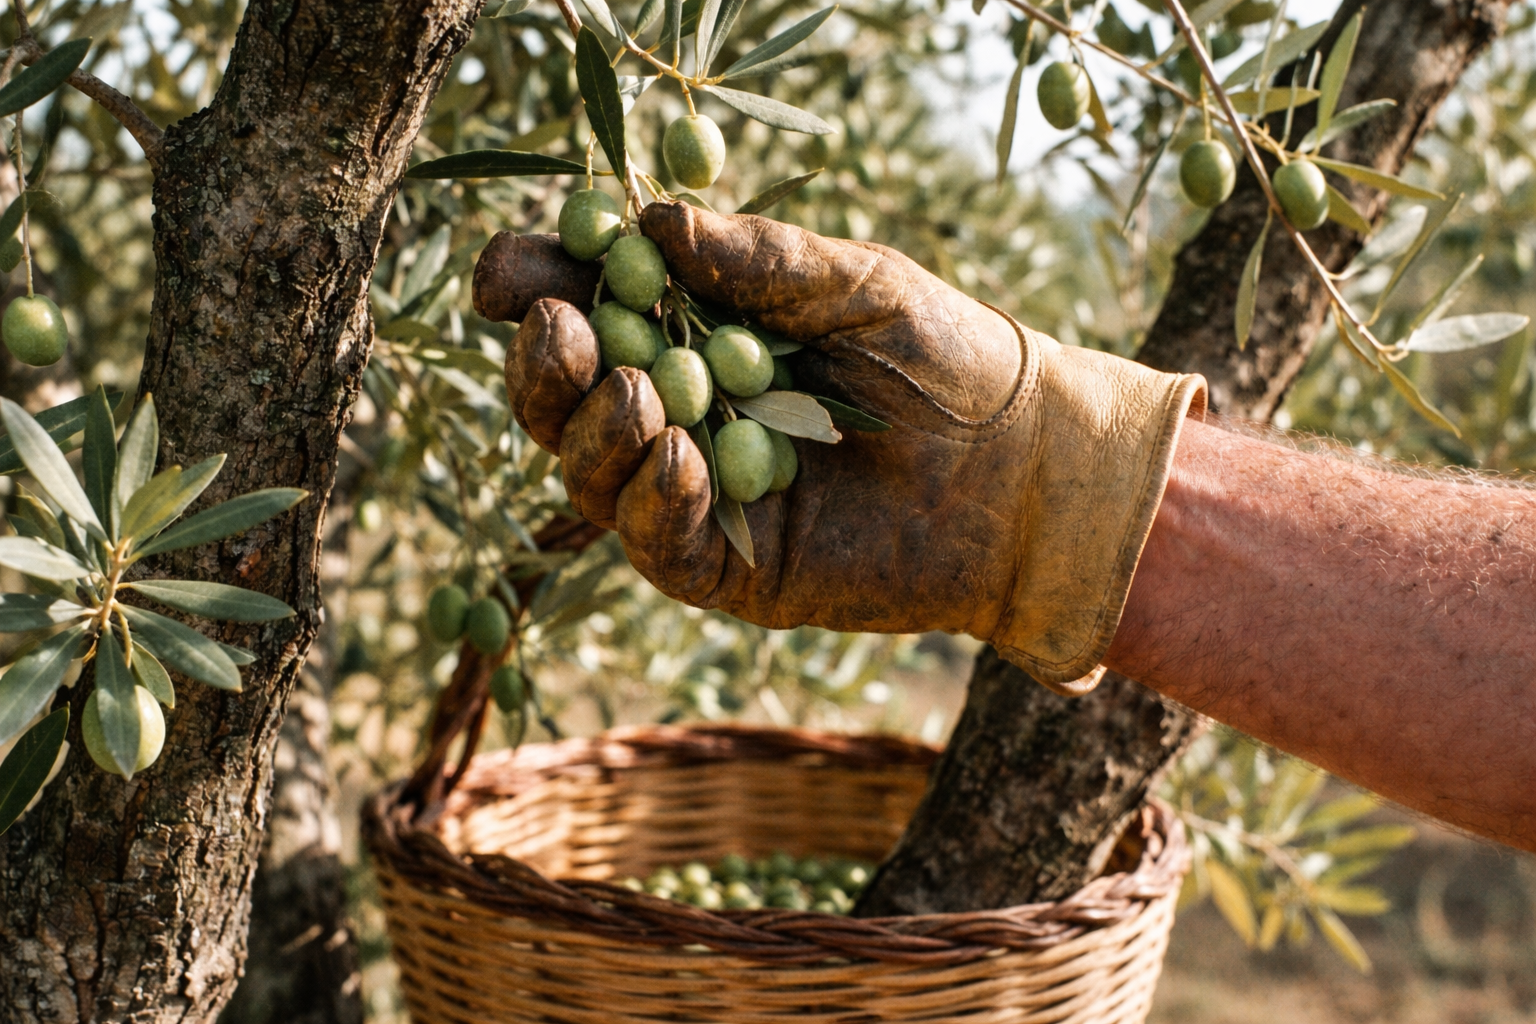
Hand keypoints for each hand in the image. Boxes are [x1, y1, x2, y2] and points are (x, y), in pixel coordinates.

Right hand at [503, 202, 1203, 688]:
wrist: (1026, 470)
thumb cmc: (947, 360)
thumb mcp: (856, 286)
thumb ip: (759, 261)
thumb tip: (650, 220)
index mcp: (698, 339)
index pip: (593, 311)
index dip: (541, 290)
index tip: (505, 270)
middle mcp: (681, 417)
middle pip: (569, 399)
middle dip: (544, 366)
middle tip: (555, 327)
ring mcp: (697, 497)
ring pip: (594, 473)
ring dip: (594, 429)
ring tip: (634, 387)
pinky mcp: (728, 570)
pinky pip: (656, 542)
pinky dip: (652, 501)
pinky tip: (676, 459)